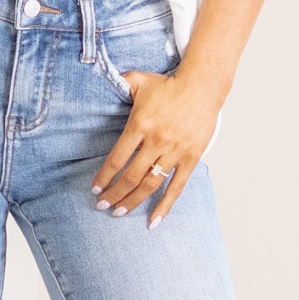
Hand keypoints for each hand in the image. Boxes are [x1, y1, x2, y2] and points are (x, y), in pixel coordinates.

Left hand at [91, 65, 223, 228]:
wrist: (202, 87)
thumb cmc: (169, 85)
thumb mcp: (139, 80)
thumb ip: (119, 83)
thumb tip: (102, 79)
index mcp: (140, 125)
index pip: (117, 158)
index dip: (104, 176)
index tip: (96, 188)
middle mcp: (157, 141)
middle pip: (131, 176)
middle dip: (114, 194)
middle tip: (102, 205)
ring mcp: (175, 152)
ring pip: (150, 184)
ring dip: (133, 201)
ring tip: (120, 212)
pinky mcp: (190, 158)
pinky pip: (176, 187)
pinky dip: (165, 206)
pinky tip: (154, 221)